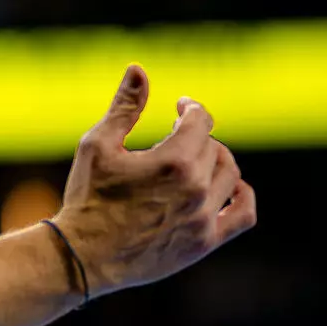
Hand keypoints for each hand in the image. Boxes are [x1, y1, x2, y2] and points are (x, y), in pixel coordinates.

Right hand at [52, 64, 257, 296]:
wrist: (83, 257)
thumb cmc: (86, 198)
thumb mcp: (98, 146)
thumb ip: (125, 107)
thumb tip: (139, 68)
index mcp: (172, 161)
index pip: (200, 121)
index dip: (191, 109)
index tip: (179, 107)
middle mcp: (195, 189)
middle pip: (214, 147)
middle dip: (196, 137)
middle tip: (175, 138)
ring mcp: (203, 218)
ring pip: (230, 175)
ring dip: (215, 161)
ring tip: (194, 161)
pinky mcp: (205, 242)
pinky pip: (243, 214)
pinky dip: (242, 196)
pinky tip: (229, 188)